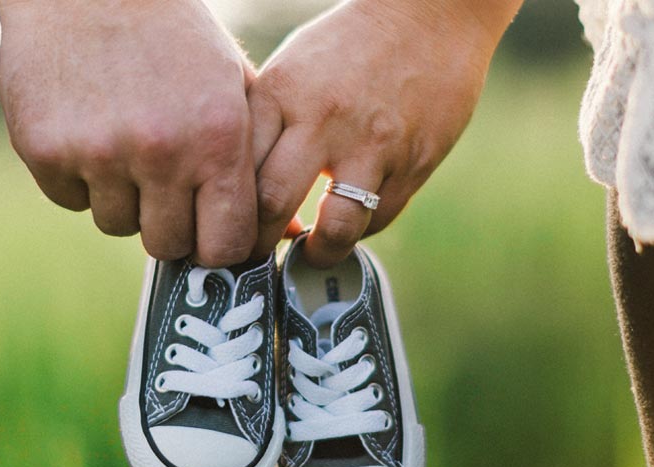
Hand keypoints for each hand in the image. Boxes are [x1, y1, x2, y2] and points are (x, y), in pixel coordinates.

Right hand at [0, 0, 257, 265]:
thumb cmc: (175, 39)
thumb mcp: (233, 87)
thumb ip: (259, 163)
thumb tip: (286, 236)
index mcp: (217, 138)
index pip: (225, 245)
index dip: (218, 244)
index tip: (209, 230)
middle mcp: (161, 152)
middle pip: (167, 245)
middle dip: (169, 223)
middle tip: (164, 181)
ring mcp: (99, 154)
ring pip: (116, 224)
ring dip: (123, 197)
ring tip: (126, 141)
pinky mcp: (45, 151)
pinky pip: (71, 200)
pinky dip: (80, 177)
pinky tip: (90, 128)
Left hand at [248, 0, 516, 265]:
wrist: (429, 16)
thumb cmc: (348, 46)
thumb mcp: (291, 70)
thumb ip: (265, 125)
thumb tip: (235, 190)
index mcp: (281, 93)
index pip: (235, 171)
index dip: (223, 212)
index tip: (223, 229)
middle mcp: (322, 119)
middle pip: (271, 206)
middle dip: (258, 245)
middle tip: (257, 256)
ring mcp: (372, 144)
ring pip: (334, 227)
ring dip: (316, 252)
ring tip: (310, 252)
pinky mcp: (413, 161)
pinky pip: (377, 218)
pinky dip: (358, 230)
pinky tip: (348, 222)